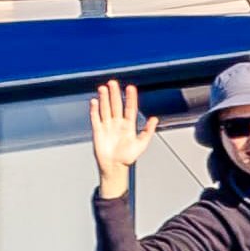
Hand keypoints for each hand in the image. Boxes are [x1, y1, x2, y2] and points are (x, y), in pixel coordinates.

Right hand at [86, 80, 152, 199]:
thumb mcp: (141, 144)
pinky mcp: (98, 131)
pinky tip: (94, 101)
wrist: (114, 168)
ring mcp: (107, 126)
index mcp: (128, 125)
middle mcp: (117, 123)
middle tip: (113, 83)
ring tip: (103, 88)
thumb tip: (155, 119)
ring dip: (104, 99)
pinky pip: (96, 118)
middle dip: (114, 94)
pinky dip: (94, 110)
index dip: (130, 98)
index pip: (129, 108)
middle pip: (115, 105)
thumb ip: (148, 131)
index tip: (130, 88)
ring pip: (105, 109)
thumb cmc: (127, 157)